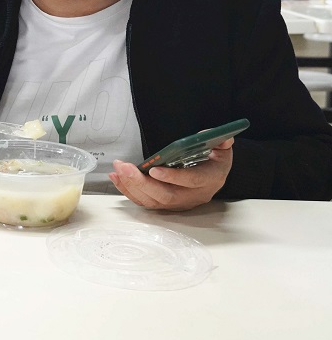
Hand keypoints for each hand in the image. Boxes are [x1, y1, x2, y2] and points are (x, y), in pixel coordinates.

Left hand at [109, 138, 233, 210]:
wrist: (213, 177)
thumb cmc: (214, 161)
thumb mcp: (222, 149)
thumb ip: (220, 141)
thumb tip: (212, 135)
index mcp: (209, 180)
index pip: (191, 181)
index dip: (172, 177)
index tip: (154, 169)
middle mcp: (193, 196)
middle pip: (166, 195)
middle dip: (142, 182)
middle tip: (124, 167)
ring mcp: (178, 203)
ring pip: (152, 200)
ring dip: (131, 185)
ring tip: (118, 169)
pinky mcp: (165, 204)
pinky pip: (145, 201)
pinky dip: (128, 190)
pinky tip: (117, 177)